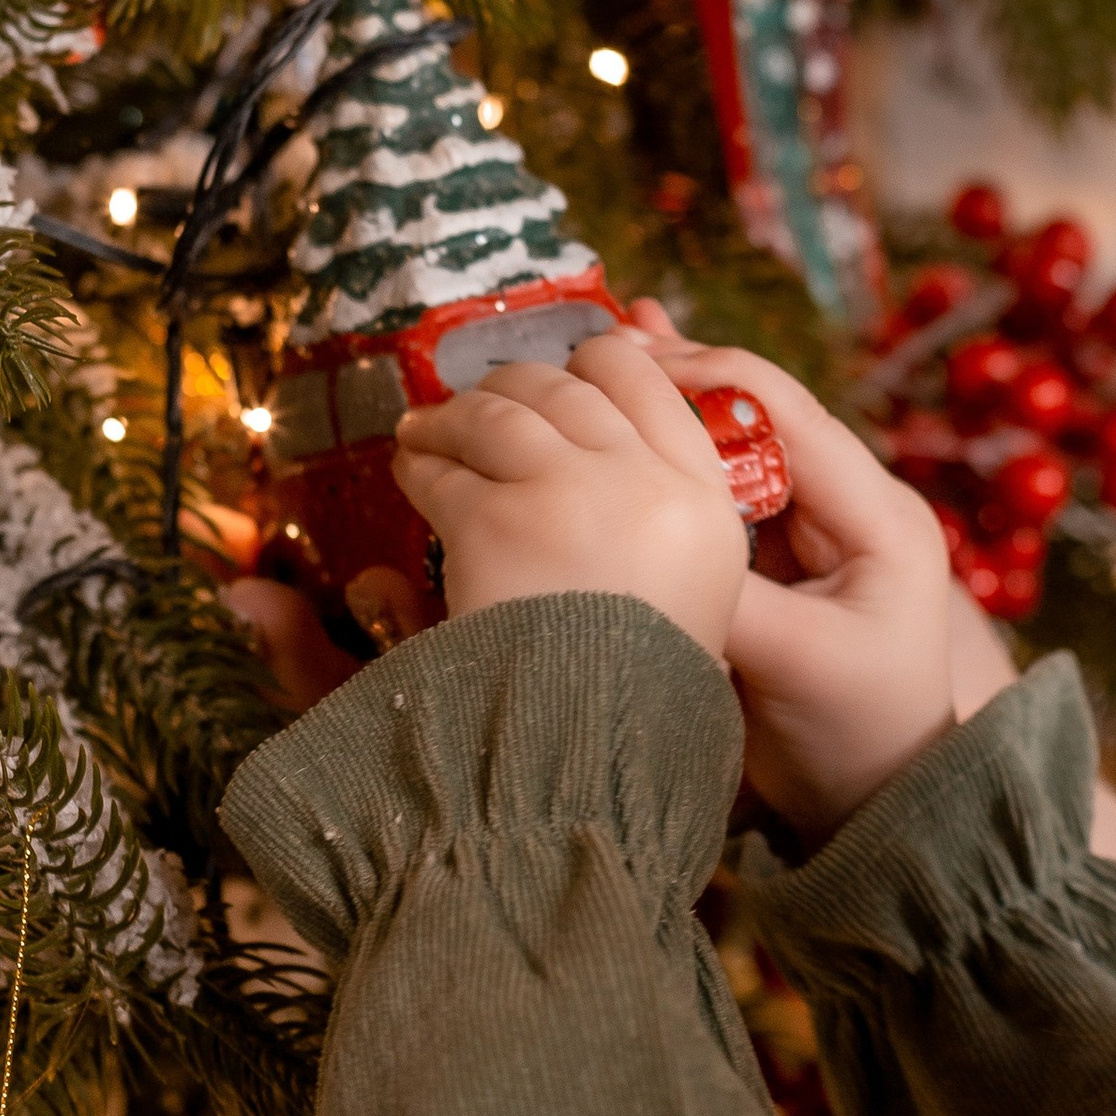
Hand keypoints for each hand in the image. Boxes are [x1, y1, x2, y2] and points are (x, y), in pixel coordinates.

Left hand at [393, 332, 747, 656]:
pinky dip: (421, 464)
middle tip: (487, 399)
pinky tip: (410, 469)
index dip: (602, 362)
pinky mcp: (497, 518)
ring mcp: (569, 491)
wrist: (590, 754)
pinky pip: (445, 470)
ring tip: (430, 427)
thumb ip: (659, 508)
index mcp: (704, 501)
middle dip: (518, 386)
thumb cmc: (641, 691)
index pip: (650, 385)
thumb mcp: (691, 591)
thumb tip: (606, 428)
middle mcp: (644, 481)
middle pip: (570, 389)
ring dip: (458, 414)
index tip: (571, 366)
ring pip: (502, 412)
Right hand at [619, 301, 953, 836]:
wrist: (876, 799)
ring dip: (662, 407)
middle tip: (587, 350)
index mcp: (875, 515)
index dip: (704, 380)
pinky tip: (607, 414)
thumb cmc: (856, 734)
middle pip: (754, 413)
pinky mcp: (772, 555)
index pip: (786, 413)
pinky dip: (665, 451)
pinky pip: (714, 486)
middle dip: (674, 378)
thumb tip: (640, 542)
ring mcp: (806, 526)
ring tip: (584, 364)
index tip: (621, 368)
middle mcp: (844, 502)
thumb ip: (727, 600)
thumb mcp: (798, 666)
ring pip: (728, 442)